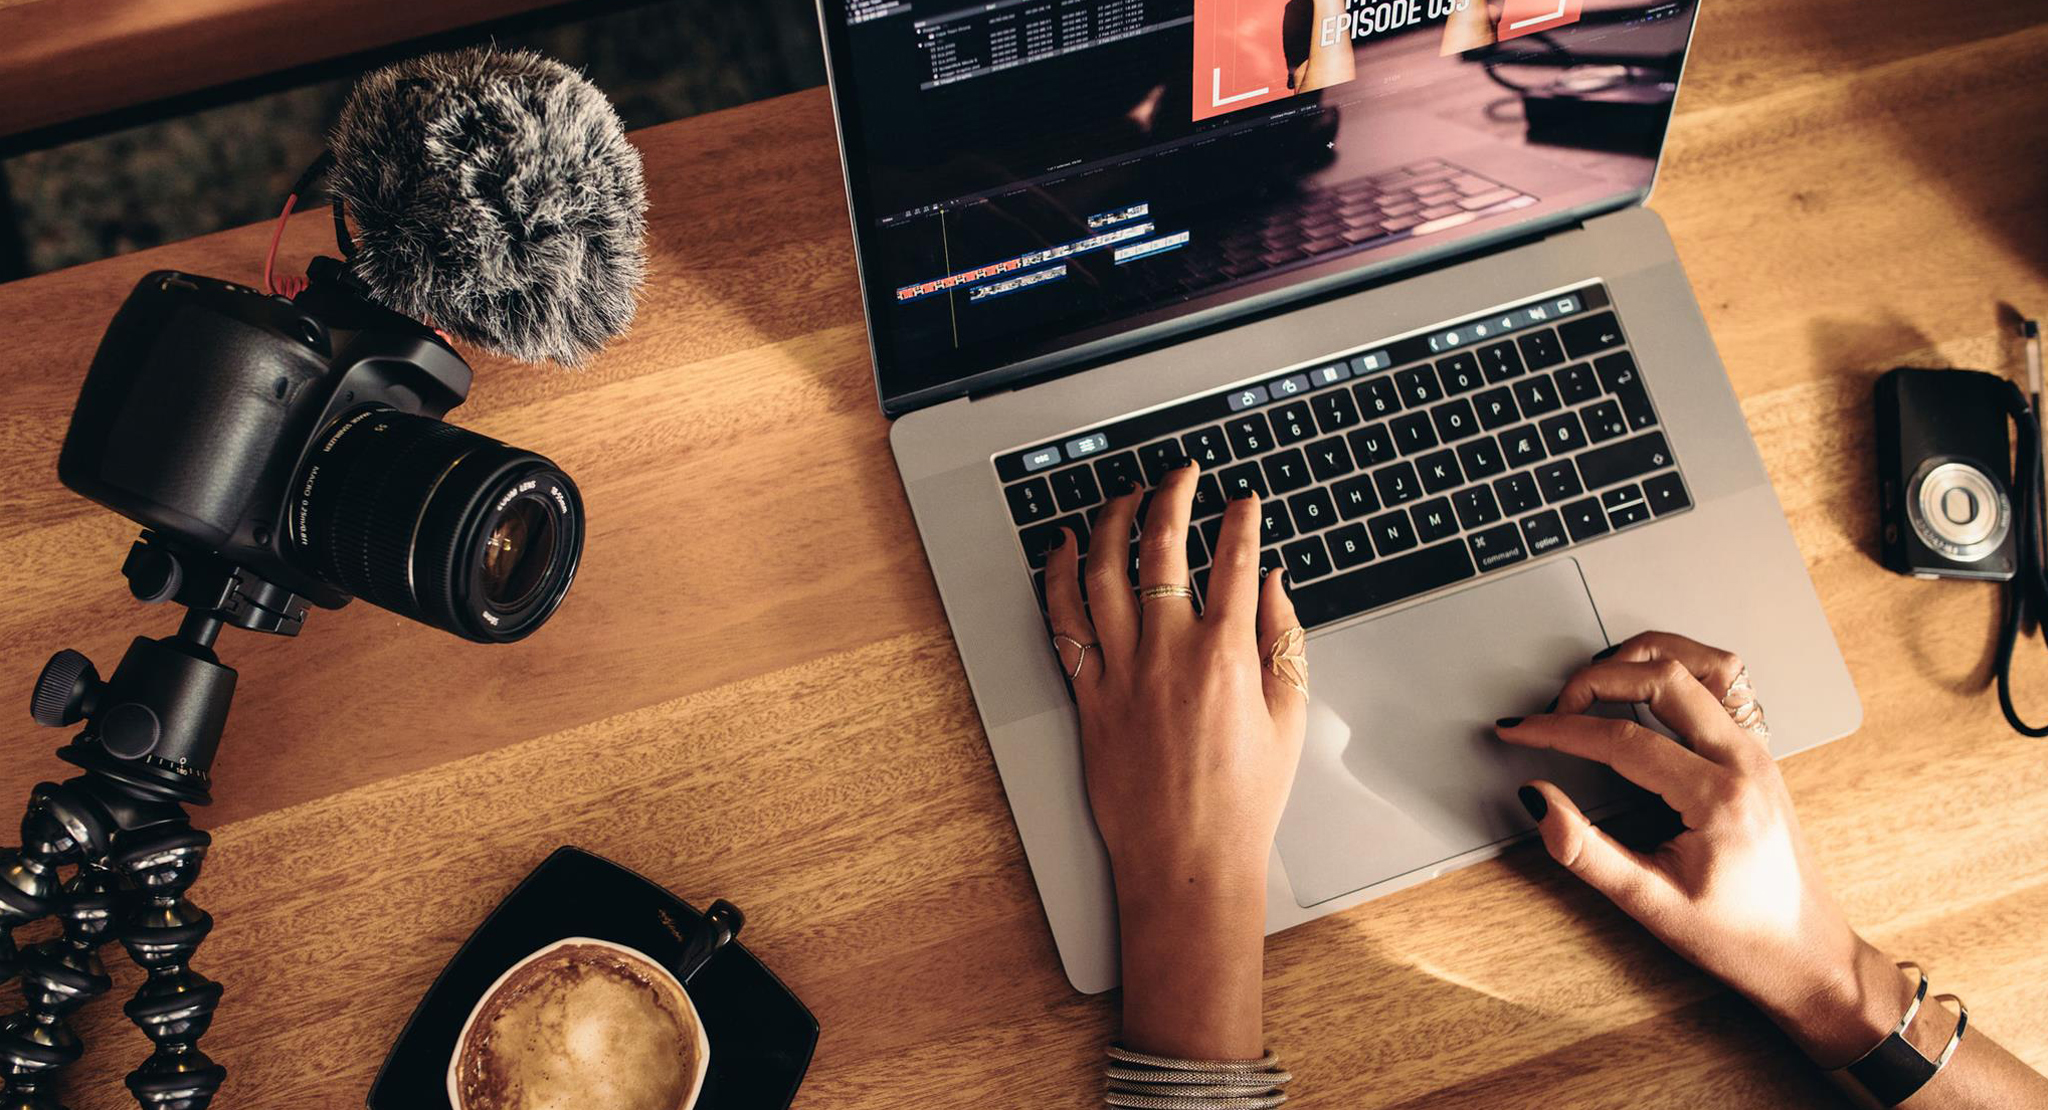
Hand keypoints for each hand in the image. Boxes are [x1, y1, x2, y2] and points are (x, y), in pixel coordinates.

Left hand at [1044, 463, 1305, 1056]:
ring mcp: (1122, 673)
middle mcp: (1168, 655)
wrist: (1187, 859)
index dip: (1239, 520)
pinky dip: (1060, 577)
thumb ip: (1283, 639)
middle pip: (1162, 550)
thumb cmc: (1242, 799)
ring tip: (1124, 497)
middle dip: (1172, 497)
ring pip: (1104, 573)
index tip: (1243, 499)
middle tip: (1181, 474)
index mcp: (1226, 657)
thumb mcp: (1290, 717)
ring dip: (1112, 522)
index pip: (1233, 562)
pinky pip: (1064, 622)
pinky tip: (1066, 548)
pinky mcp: (1088, 695)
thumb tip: (1273, 583)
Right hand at [1495, 631, 1908, 1066]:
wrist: (1805, 954)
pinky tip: (1647, 683)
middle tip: (1554, 707)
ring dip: (1642, 658)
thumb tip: (1538, 801)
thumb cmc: (1739, 937)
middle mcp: (1745, 761)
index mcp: (1720, 798)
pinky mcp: (1757, 751)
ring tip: (1596, 682)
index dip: (1559, 729)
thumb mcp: (1651, 905)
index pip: (1622, 738)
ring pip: (1701, 662)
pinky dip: (1679, 666)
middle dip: (1596, 679)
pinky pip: (1724, 681)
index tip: (1519, 729)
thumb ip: (1586, 851)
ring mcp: (1757, 750)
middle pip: (1663, 676)